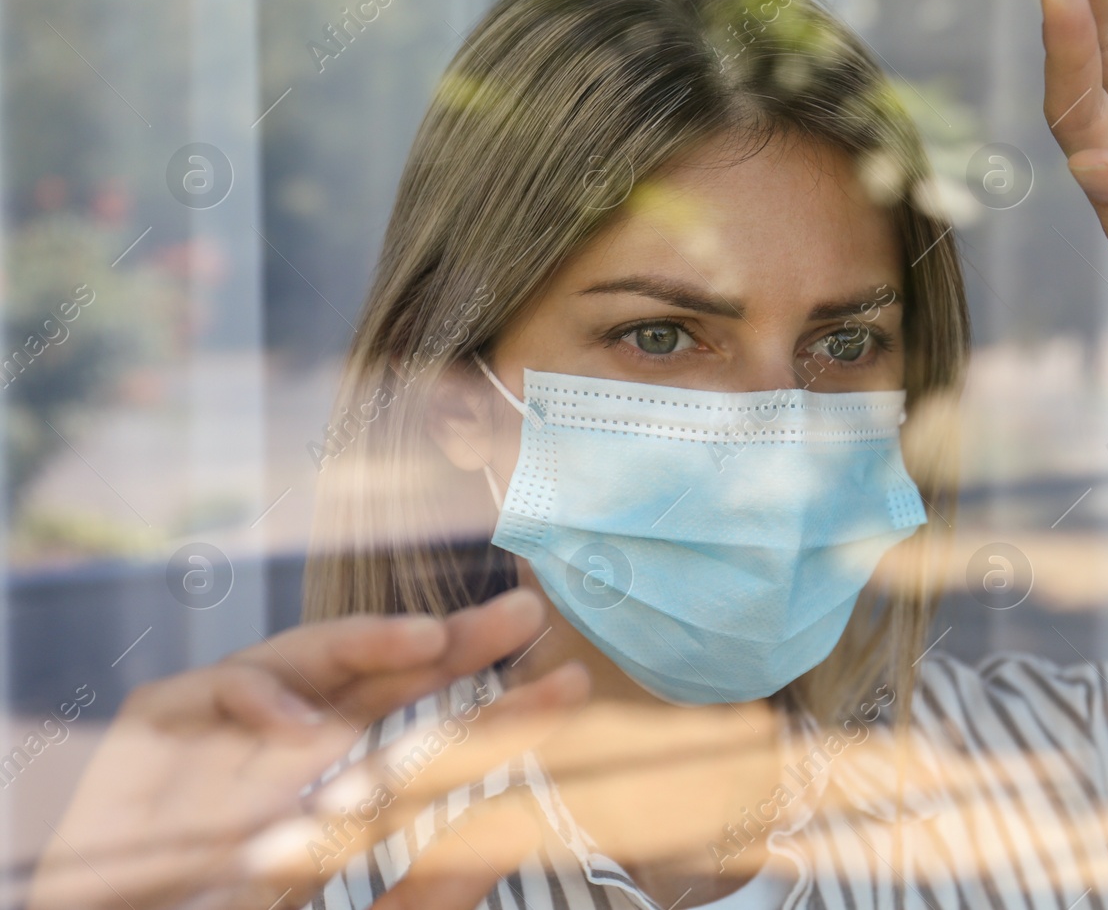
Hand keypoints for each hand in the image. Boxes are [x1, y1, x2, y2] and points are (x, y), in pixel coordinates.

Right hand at [26, 588, 588, 909]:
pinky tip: (298, 726)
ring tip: (429, 641)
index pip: (430, 738)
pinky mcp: (150, 736)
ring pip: (300, 663)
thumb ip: (430, 893)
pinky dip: (250, 700)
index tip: (567, 686)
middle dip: (452, 643)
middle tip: (523, 614)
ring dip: (364, 642)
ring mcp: (218, 739)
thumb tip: (514, 830)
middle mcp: (285, 753)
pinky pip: (201, 693)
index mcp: (335, 792)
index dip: (497, 710)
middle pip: (377, 680)